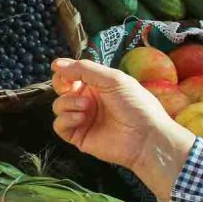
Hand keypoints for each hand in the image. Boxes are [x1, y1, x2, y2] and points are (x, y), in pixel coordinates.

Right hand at [50, 58, 195, 201]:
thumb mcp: (113, 79)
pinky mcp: (79, 136)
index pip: (73, 74)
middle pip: (61, 88)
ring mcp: (83, 119)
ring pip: (58, 106)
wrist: (146, 137)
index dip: (64, 71)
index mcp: (98, 85)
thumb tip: (56, 64)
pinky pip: (59, 125)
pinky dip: (66, 119)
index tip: (58, 68)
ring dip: (68, 102)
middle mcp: (89, 100)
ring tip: (86, 106)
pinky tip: (81, 118)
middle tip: (69, 87)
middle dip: (61, 84)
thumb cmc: (136, 105)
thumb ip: (84, 69)